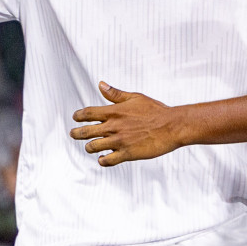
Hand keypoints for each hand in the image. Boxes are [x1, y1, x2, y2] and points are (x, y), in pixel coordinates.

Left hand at [70, 81, 185, 166]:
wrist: (172, 126)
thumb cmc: (156, 111)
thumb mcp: (135, 97)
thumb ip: (115, 94)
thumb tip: (101, 84)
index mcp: (113, 112)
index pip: (87, 113)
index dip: (78, 116)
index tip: (75, 118)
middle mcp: (113, 127)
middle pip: (85, 132)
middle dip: (76, 134)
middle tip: (74, 134)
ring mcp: (119, 141)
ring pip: (93, 147)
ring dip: (89, 147)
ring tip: (90, 147)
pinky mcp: (127, 154)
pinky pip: (107, 160)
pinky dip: (103, 160)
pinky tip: (103, 158)